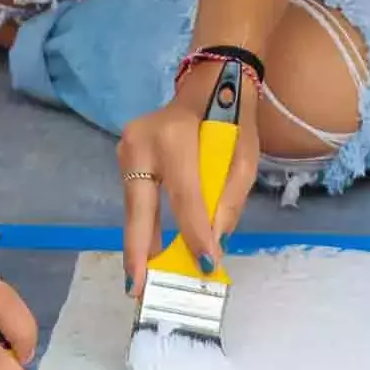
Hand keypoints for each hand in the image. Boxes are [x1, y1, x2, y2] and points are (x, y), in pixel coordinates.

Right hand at [118, 62, 258, 297]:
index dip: (194, 234)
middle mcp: (143, 141)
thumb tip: (214, 243)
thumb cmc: (233, 118)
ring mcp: (128, 147)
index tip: (206, 266)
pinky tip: (151, 254)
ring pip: (135, 208)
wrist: (210, 80)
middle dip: (139, 252)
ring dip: (141, 244)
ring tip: (144, 281)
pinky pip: (137, 199)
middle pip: (140, 208)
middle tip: (138, 289)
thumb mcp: (245, 156)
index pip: (185, 197)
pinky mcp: (125, 155)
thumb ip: (229, 199)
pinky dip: (145, 226)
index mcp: (176, 136)